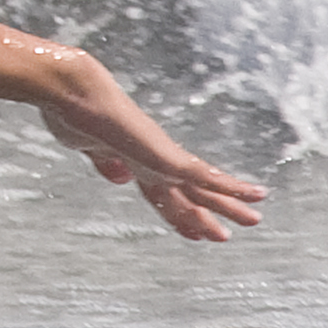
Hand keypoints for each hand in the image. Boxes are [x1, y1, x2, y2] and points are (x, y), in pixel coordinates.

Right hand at [46, 72, 268, 243]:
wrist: (72, 92)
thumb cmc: (71, 114)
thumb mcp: (88, 146)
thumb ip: (105, 161)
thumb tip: (120, 178)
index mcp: (133, 160)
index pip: (160, 192)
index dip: (175, 213)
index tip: (190, 232)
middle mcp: (152, 159)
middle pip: (186, 192)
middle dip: (205, 214)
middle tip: (224, 235)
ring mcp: (161, 157)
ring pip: (203, 188)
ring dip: (229, 204)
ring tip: (256, 218)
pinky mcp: (167, 156)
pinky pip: (205, 177)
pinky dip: (231, 188)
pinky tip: (254, 195)